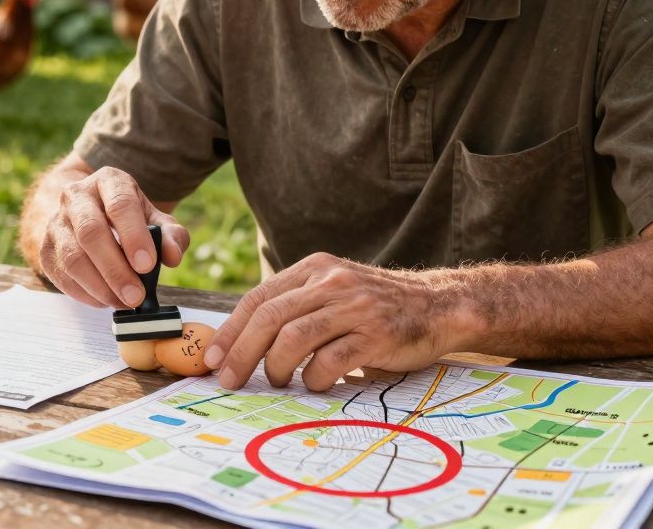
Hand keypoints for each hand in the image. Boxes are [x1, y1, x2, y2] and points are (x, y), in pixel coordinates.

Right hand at [39, 166, 189, 308]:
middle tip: (136, 296)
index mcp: (108, 181)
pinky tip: (105, 299)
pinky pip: (62, 276)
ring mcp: (56, 222)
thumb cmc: (126, 217)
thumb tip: (173, 256)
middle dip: (115, 269)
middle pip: (91, 232)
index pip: (120, 205)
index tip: (147, 265)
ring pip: (72, 257)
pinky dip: (85, 293)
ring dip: (100, 286)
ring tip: (123, 302)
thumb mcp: (154, 218)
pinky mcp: (45, 248)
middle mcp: (76, 196)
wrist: (86, 212)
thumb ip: (170, 235)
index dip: (134, 236)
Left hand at [204, 253, 469, 390]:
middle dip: (241, 352)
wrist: (439, 305)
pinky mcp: (375, 335)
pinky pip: (329, 363)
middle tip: (229, 379)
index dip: (231, 331)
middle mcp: (332, 282)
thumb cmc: (374, 308)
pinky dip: (313, 379)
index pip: (259, 298)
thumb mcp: (332, 292)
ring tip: (276, 381)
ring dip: (276, 367)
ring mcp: (354, 307)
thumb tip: (239, 344)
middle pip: (270, 318)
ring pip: (293, 339)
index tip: (213, 359)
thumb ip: (295, 307)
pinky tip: (315, 383)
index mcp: (314, 268)